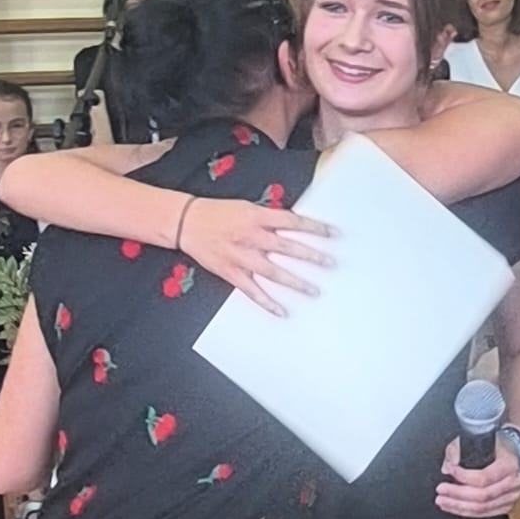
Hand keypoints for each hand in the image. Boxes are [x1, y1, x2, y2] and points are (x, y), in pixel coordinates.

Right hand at [179, 197, 334, 313]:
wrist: (186, 222)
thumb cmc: (218, 212)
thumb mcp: (246, 207)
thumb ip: (268, 218)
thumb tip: (292, 224)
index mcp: (257, 217)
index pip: (292, 222)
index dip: (314, 228)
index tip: (333, 234)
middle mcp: (252, 237)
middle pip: (287, 248)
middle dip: (311, 256)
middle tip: (330, 263)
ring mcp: (241, 257)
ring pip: (274, 272)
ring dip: (295, 282)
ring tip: (314, 291)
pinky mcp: (231, 272)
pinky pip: (252, 291)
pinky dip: (267, 302)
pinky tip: (282, 311)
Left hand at [435, 438, 519, 518]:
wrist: (516, 452)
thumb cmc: (498, 445)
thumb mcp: (480, 438)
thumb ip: (459, 450)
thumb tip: (446, 468)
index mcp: (509, 465)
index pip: (484, 477)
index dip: (463, 476)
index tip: (449, 470)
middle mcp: (514, 483)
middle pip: (482, 495)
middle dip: (458, 495)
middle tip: (441, 491)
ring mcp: (512, 496)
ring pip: (483, 508)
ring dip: (459, 507)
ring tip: (443, 502)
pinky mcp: (507, 506)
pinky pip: (486, 514)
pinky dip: (468, 512)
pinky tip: (454, 508)